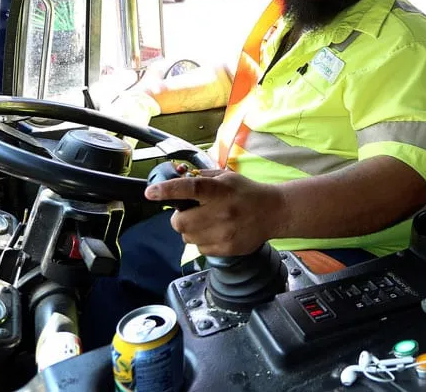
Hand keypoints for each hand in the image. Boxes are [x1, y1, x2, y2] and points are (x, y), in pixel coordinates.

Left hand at [144, 170, 284, 256]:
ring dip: (190, 230)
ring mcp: (224, 233)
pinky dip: (202, 241)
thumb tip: (177, 177)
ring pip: (187, 238)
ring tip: (207, 222)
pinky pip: (200, 249)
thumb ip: (201, 177)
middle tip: (189, 212)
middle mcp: (221, 212)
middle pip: (179, 222)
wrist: (274, 212)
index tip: (151, 192)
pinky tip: (216, 232)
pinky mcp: (227, 249)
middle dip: (179, 218)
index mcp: (219, 190)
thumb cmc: (247, 193)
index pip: (189, 188)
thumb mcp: (226, 177)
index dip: (167, 190)